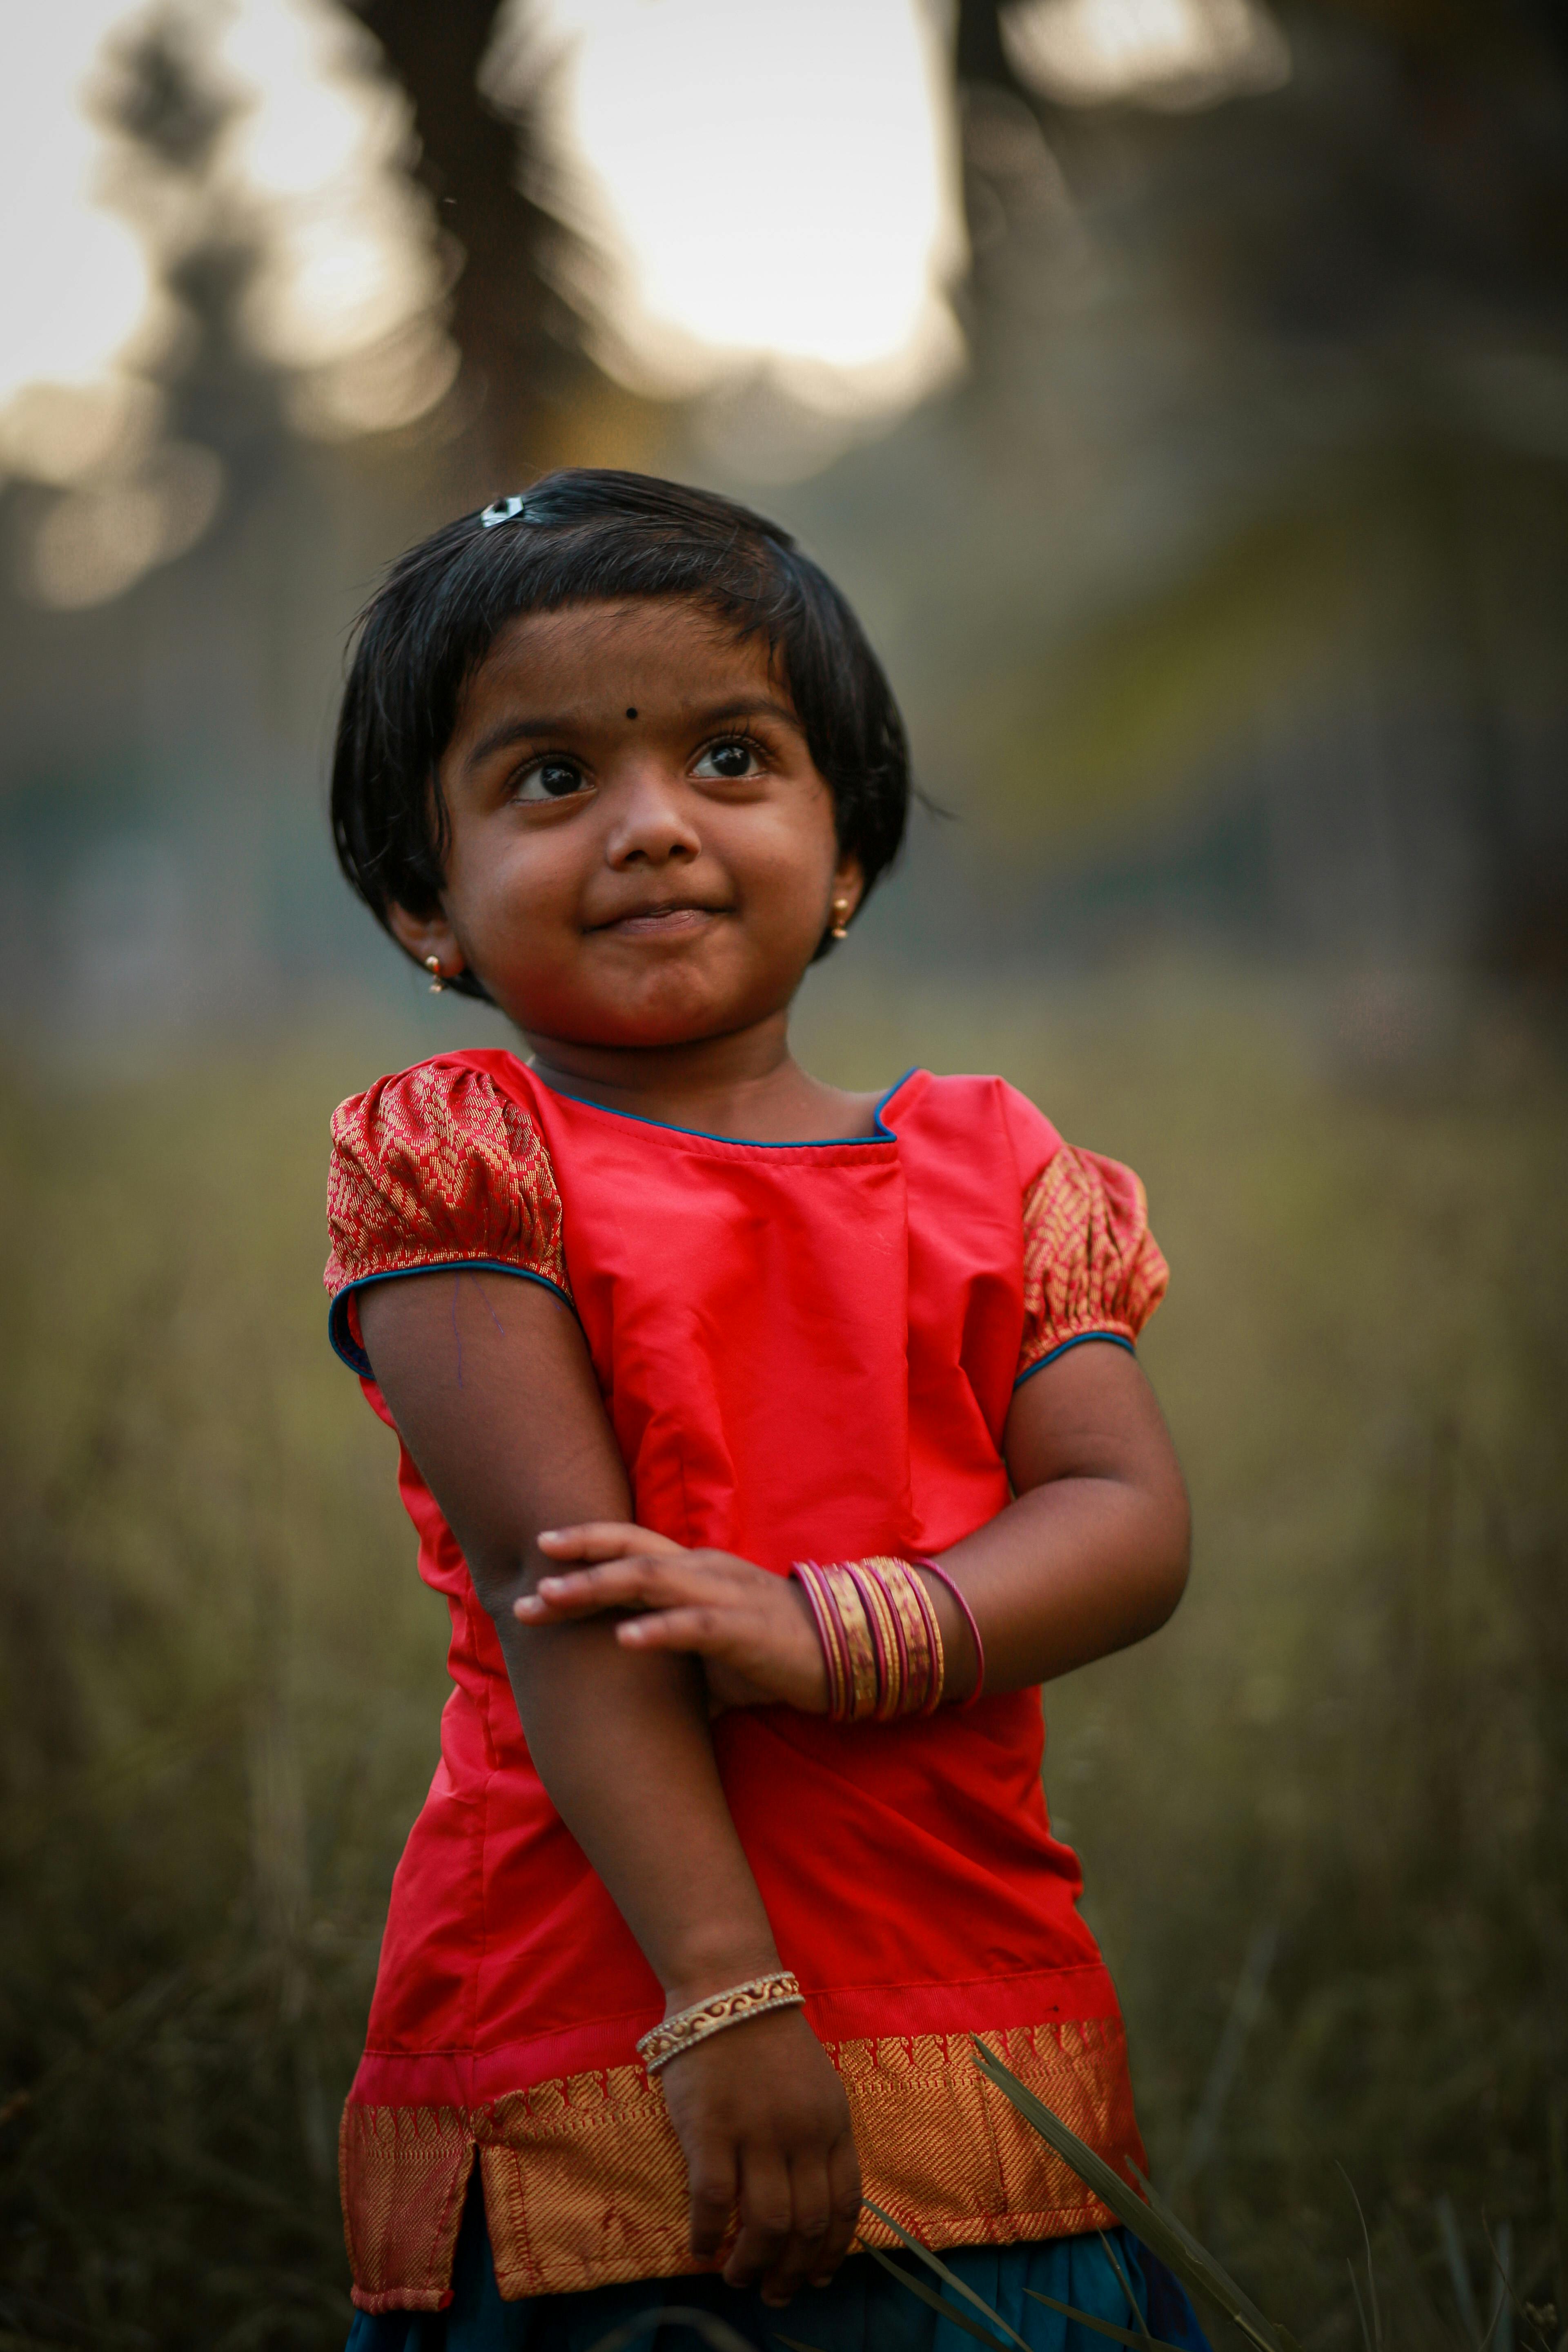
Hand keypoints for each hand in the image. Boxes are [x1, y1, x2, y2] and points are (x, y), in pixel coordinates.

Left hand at [515, 1523, 829, 1712]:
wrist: (841, 1652)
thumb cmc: (768, 1652)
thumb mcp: (707, 1646)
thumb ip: (666, 1652)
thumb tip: (619, 1685)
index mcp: (694, 1569)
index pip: (630, 1546)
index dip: (585, 1543)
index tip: (538, 1552)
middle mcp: (703, 1571)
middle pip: (628, 1555)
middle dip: (574, 1567)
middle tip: (527, 1589)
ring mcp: (723, 1594)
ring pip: (650, 1579)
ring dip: (596, 1588)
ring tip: (553, 1601)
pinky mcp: (744, 1628)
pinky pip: (694, 1624)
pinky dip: (656, 1630)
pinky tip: (623, 1641)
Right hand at [657, 2001, 861, 2302]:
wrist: (730, 1990)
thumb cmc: (772, 2043)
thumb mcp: (820, 2089)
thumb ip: (822, 2143)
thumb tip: (816, 2212)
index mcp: (833, 2123)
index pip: (845, 2205)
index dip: (832, 2252)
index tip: (817, 2279)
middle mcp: (801, 2133)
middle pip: (806, 2224)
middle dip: (792, 2270)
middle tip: (775, 2293)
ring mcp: (756, 2132)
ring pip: (764, 2223)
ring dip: (751, 2263)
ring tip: (737, 2278)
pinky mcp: (710, 2129)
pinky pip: (712, 2200)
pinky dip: (707, 2234)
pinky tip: (701, 2249)